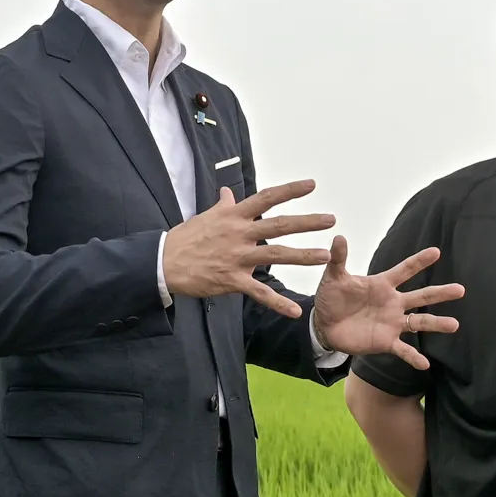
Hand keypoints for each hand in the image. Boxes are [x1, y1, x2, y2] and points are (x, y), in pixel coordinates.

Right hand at [162, 182, 335, 317]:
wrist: (165, 262)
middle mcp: (239, 233)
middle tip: (330, 219)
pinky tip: (294, 312)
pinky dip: (277, 303)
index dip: (290, 191)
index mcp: (234, 216)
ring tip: (325, 256)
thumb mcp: (206, 216)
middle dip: (306, 222)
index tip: (312, 185)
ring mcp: (237, 257)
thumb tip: (228, 192)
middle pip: (279, 225)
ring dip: (302, 256)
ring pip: (275, 255)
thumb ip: (222, 205)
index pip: (266, 198)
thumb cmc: (186, 237)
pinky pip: (258, 292)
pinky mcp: (232, 280)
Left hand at [310, 238, 462, 367]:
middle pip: (421, 296)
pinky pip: (403, 350)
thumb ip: (338, 259)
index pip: (404, 270)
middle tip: (460, 290)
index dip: (419, 261)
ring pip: (419, 322)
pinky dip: (413, 357)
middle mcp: (393, 303)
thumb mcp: (333, 277)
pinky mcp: (386, 342)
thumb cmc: (332, 298)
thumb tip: (338, 237)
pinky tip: (425, 364)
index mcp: (382, 285)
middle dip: (440, 292)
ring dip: (436, 324)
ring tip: (454, 325)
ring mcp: (392, 323)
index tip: (436, 252)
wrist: (324, 325)